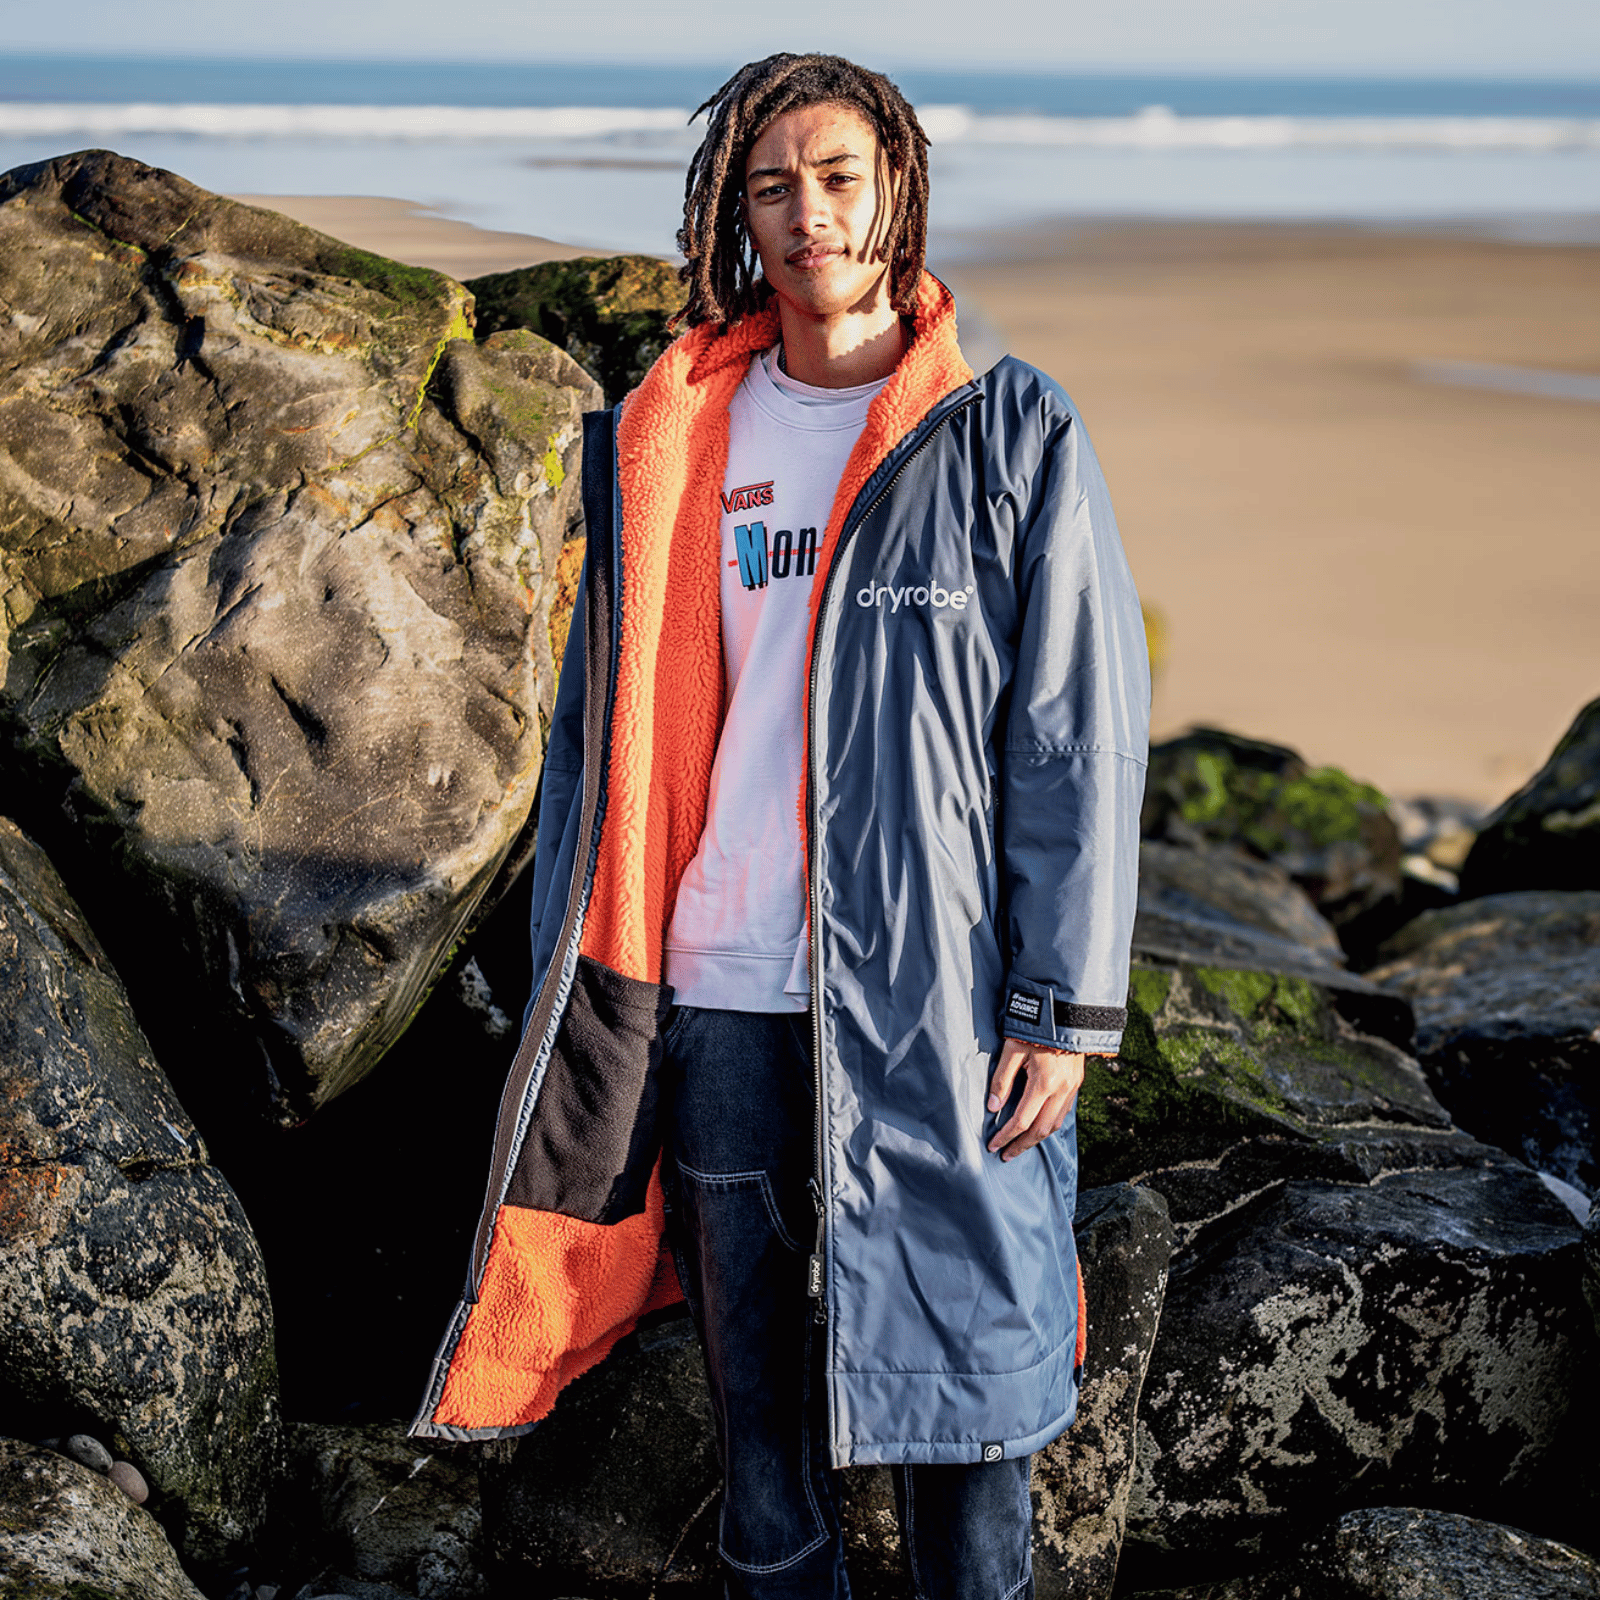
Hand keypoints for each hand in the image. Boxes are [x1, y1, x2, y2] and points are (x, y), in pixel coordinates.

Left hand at [986, 1038, 1083, 1160]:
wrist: (1066, 1013)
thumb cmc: (1034, 1028)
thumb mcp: (1012, 1049)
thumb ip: (1002, 1079)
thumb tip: (993, 1107)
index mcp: (1044, 1082)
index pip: (1022, 1120)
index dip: (1006, 1136)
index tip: (993, 1145)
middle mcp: (1061, 1089)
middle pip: (1041, 1130)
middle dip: (1022, 1145)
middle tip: (1005, 1155)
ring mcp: (1072, 1088)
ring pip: (1055, 1124)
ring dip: (1037, 1138)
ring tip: (1020, 1145)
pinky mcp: (1077, 1083)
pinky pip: (1063, 1113)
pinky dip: (1049, 1124)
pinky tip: (1038, 1127)